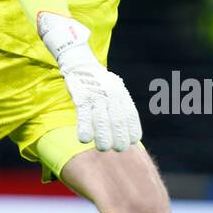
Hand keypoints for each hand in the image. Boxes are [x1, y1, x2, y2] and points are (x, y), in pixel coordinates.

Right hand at [38, 13, 141, 151]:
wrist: (80, 63)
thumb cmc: (99, 84)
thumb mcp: (115, 91)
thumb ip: (120, 108)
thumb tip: (129, 135)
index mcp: (122, 94)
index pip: (131, 117)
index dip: (132, 132)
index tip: (129, 143)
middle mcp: (112, 94)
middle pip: (118, 121)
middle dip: (119, 139)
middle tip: (116, 149)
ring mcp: (96, 95)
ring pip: (101, 121)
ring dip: (103, 138)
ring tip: (103, 148)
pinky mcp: (81, 96)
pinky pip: (83, 115)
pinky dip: (84, 128)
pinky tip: (84, 140)